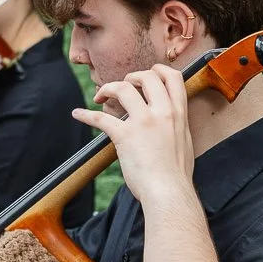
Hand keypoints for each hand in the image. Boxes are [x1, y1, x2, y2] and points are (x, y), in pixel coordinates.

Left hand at [74, 64, 194, 208]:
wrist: (169, 192)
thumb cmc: (176, 175)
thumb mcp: (184, 142)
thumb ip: (177, 127)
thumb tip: (171, 125)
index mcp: (179, 114)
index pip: (173, 77)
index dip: (158, 70)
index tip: (148, 73)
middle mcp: (163, 113)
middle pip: (147, 76)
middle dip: (132, 76)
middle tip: (124, 86)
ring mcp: (144, 122)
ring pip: (123, 88)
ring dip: (109, 88)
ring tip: (101, 96)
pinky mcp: (125, 136)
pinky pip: (101, 118)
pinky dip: (86, 114)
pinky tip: (78, 114)